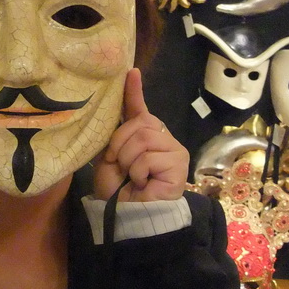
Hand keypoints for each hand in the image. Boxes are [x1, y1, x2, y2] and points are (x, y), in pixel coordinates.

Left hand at [93, 68, 188, 201]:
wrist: (127, 216)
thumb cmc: (118, 190)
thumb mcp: (109, 158)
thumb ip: (115, 135)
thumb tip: (114, 108)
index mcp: (144, 136)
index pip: (139, 109)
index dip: (134, 91)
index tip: (131, 72)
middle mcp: (162, 139)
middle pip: (139, 124)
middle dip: (119, 144)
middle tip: (117, 164)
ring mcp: (174, 150)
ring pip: (143, 138)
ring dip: (127, 159)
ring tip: (130, 176)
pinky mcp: (179, 164)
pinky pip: (148, 157)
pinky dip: (137, 172)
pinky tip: (141, 183)